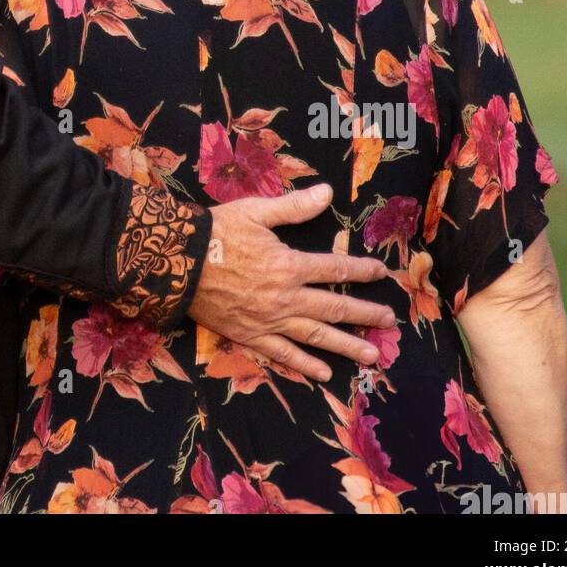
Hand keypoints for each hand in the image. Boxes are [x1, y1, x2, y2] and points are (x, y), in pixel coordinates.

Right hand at [189, 184, 395, 381]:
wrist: (177, 262)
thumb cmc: (217, 232)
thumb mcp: (255, 211)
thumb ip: (294, 206)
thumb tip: (327, 192)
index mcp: (289, 265)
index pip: (334, 270)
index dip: (360, 271)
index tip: (381, 273)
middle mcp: (285, 297)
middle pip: (334, 308)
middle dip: (365, 314)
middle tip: (389, 321)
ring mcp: (270, 320)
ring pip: (315, 336)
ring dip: (346, 346)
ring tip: (372, 355)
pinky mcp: (252, 335)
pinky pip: (283, 354)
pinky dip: (305, 365)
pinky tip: (324, 373)